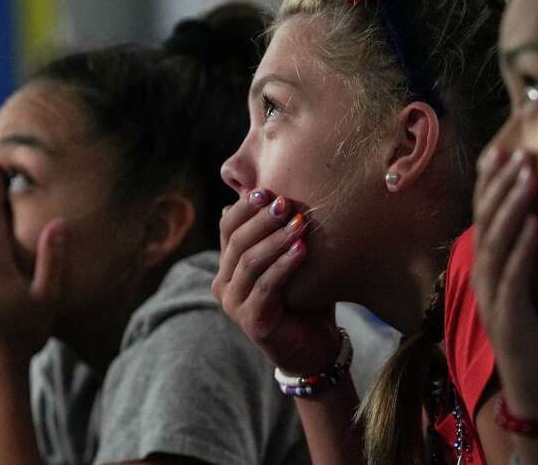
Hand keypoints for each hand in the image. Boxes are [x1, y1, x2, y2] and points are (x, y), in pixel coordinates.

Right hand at [211, 189, 341, 375]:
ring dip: (276, 239)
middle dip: (262, 219)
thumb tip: (277, 194)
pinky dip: (284, 265)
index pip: (227, 228)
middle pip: (237, 242)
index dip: (244, 208)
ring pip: (250, 262)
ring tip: (299, 223)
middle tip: (285, 203)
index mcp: (228, 266)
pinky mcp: (252, 322)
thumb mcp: (289, 261)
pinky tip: (302, 250)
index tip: (266, 190)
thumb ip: (280, 233)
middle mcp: (224, 285)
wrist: (314, 348)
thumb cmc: (303, 298)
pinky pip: (266, 287)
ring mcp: (234, 305)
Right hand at [472, 148, 537, 418]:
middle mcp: (484, 279)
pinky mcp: (508, 320)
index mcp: (491, 268)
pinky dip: (524, 250)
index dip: (490, 185)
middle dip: (500, 186)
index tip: (502, 151)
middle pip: (485, 224)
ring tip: (528, 178)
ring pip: (496, 245)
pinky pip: (514, 279)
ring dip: (512, 209)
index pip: (485, 219)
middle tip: (519, 153)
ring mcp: (493, 300)